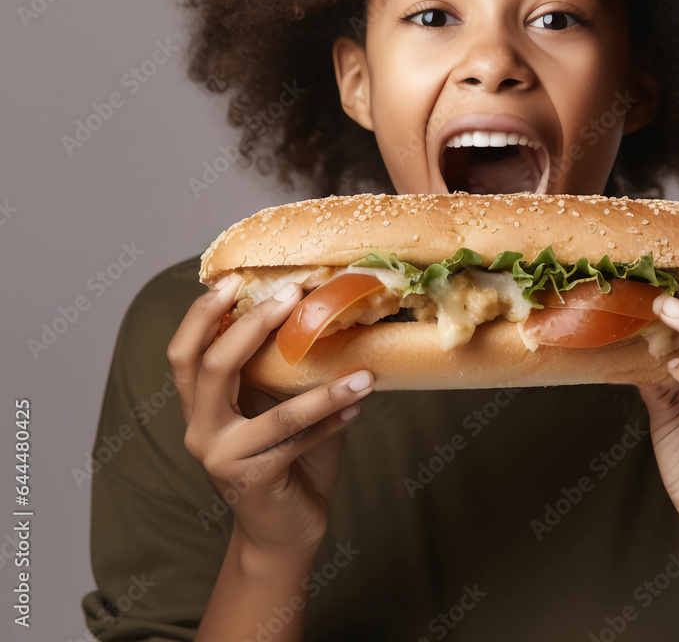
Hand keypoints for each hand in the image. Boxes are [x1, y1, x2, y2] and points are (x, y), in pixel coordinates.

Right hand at [166, 274, 372, 556]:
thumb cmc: (288, 455)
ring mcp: (222, 457)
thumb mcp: (278, 402)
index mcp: (200, 403)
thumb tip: (320, 308)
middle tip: (296, 298)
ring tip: (364, 372)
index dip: (201, 314)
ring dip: (325, 391)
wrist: (285, 529)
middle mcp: (200, 428)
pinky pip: (300, 442)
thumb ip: (282, 367)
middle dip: (253, 325)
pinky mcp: (252, 481)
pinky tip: (360, 404)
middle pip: (212, 367)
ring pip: (274, 413)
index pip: (184, 351)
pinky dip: (334, 421)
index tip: (234, 280)